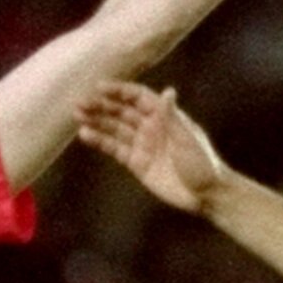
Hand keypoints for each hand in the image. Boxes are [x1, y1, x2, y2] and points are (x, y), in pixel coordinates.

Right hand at [74, 82, 225, 213]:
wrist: (205, 194)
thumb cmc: (202, 162)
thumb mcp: (188, 138)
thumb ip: (173, 117)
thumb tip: (167, 91)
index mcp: (164, 116)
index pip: (137, 97)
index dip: (119, 91)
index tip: (99, 88)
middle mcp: (151, 126)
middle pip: (122, 111)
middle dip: (101, 105)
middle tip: (80, 103)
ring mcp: (142, 144)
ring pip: (114, 128)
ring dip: (97, 121)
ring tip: (77, 116)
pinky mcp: (137, 163)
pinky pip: (115, 149)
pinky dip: (100, 141)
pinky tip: (85, 135)